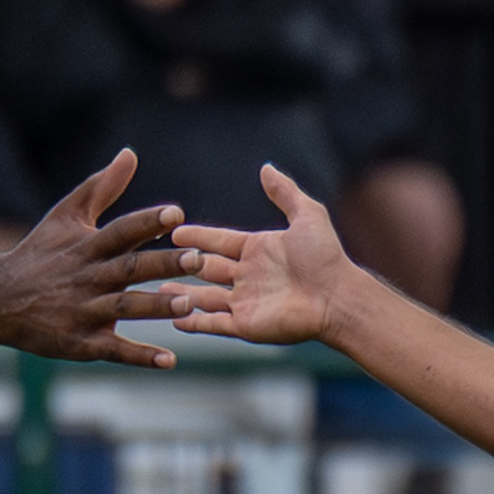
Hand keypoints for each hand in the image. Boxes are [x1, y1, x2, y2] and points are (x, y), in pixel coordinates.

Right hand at [0, 151, 188, 366]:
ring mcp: (83, 311)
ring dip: (155, 307)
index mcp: (86, 247)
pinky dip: (139, 356)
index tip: (176, 213)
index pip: (120, 231)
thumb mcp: (65, 217)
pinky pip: (112, 350)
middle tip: (198, 259)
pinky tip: (168, 360)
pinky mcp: (80, 343)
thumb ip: (101, 188)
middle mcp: (87, 278)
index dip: (147, 222)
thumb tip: (130, 154)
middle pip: (128, 269)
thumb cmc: (39, 254)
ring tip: (189, 304)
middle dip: (162, 264)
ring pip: (123, 309)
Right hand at [165, 165, 361, 345]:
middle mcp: (249, 276)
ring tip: (157, 290)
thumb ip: (285, 192)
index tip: (173, 229)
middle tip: (156, 258)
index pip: (219, 241)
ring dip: (182, 295)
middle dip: (183, 264)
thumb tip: (266, 168)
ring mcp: (246, 302)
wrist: (337, 297)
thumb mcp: (307, 215)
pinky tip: (174, 321)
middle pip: (207, 269)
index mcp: (258, 250)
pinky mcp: (246, 326)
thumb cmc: (326, 257)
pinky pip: (214, 324)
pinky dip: (194, 323)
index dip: (197, 236)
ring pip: (204, 298)